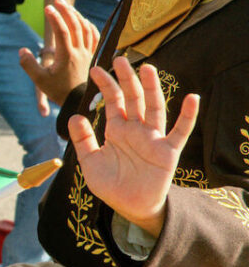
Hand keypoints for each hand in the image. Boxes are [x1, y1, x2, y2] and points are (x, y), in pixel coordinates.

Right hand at [21, 0, 98, 116]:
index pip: (62, 31)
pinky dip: (90, 26)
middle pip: (75, 25)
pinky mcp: (94, 56)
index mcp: (67, 56)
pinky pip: (95, 37)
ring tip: (68, 7)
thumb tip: (22, 50)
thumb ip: (28, 65)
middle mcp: (80, 52)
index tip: (47, 8)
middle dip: (66, 10)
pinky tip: (84, 21)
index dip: (54, 18)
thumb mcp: (39, 81)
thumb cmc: (59, 91)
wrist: (79, 102)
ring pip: (86, 29)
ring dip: (77, 16)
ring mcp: (89, 53)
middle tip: (58, 0)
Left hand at [68, 57, 198, 237]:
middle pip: (133, 98)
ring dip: (152, 88)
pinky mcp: (168, 151)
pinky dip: (188, 115)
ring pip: (154, 108)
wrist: (130, 206)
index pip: (112, 102)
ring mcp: (153, 138)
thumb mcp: (90, 162)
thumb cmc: (111, 185)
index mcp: (116, 130)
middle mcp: (135, 130)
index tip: (96, 70)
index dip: (105, 86)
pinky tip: (192, 98)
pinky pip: (180, 131)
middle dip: (126, 79)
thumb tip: (74, 116)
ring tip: (147, 68)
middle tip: (120, 59)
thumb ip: (83, 140)